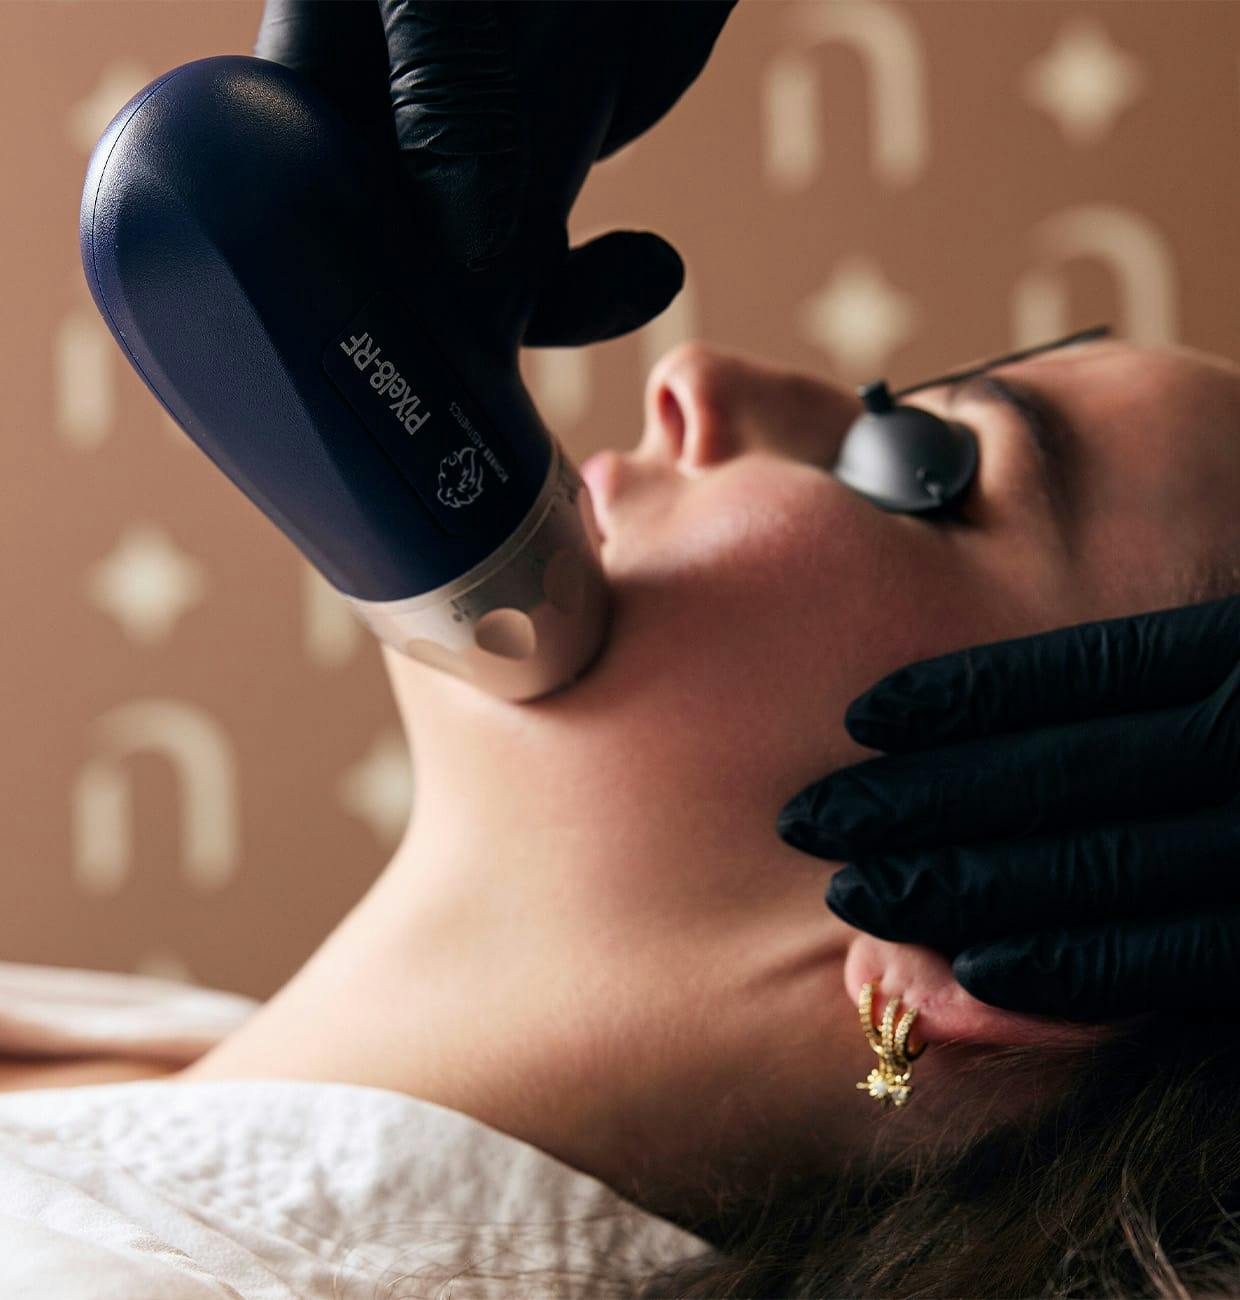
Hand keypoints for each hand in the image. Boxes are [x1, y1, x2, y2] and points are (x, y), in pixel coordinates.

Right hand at [254, 0, 733, 346]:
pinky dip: (607, 288)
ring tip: (562, 364)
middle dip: (421, 347)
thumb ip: (449, 98)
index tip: (363, 381)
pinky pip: (562, 259)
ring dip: (522, 335)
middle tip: (464, 426)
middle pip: (385, 272)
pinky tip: (651, 269)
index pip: (293, 211)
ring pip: (479, 283)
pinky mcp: (551, 159)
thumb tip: (465, 257)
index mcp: (323, 79)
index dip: (317, 304)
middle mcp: (391, 128)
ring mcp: (474, 150)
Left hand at [777, 597, 1239, 1020]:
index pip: (1083, 672)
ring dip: (964, 884)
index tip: (860, 717)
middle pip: (1063, 772)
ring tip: (853, 894)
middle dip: (922, 799)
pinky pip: (1176, 960)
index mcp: (1238, 656)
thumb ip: (1147, 672)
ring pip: (1099, 865)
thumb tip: (984, 670)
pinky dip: (1071, 965)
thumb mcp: (1233, 656)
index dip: (965, 694)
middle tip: (808, 819)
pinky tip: (971, 969)